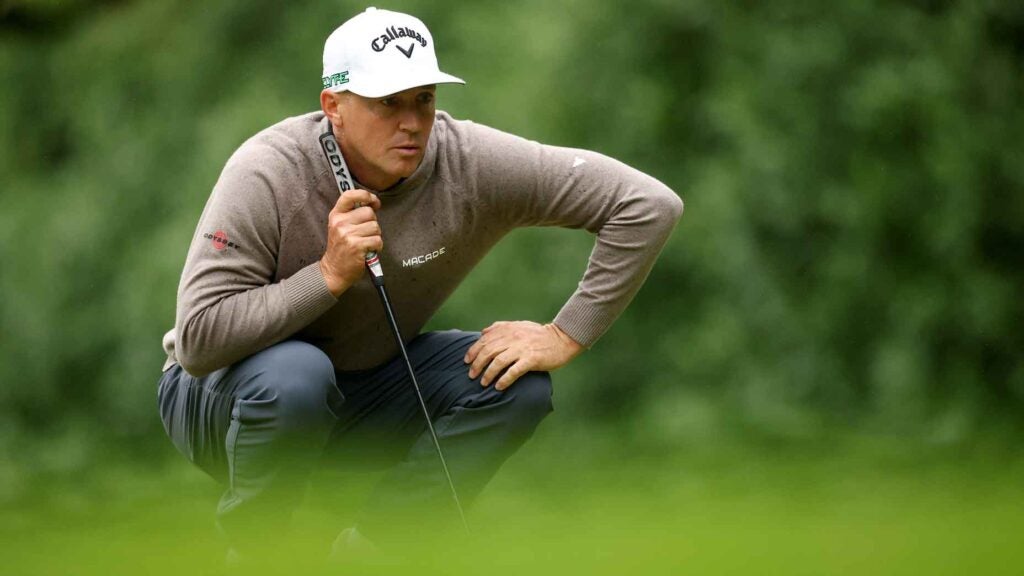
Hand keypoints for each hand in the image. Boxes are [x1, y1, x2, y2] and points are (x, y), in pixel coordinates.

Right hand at [320, 189, 382, 296]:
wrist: (333, 270)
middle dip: (372, 222)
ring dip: (375, 236)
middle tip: (366, 233)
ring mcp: (348, 235)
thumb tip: (373, 204)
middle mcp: (340, 223)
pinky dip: (377, 246)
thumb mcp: (339, 226)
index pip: (350, 195)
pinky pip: (377, 240)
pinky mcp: (357, 246)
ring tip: (366, 243)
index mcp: (336, 215)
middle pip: (369, 212)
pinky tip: (369, 250)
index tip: (374, 202)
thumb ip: (352, 214)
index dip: (366, 195)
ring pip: (375, 227)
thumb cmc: (341, 248)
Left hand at [464, 321, 583, 389]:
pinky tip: (499, 386)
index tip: (467, 361)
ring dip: (488, 374)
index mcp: (508, 329)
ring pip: (498, 362)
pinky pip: (514, 371)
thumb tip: (483, 332)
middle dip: (477, 364)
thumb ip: (500, 327)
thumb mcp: (519, 325)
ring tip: (483, 383)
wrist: (561, 338)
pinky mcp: (531, 359)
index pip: (484, 340)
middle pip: (488, 351)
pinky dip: (504, 379)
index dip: (473, 351)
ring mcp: (522, 349)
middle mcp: (513, 338)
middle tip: (471, 375)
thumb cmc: (539, 334)